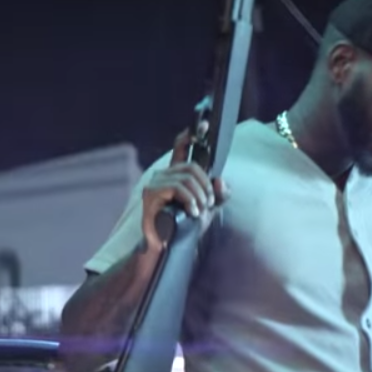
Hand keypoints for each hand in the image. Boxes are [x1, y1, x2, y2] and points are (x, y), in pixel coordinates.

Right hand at [141, 123, 229, 251]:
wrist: (167, 247)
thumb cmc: (184, 227)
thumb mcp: (207, 209)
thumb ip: (218, 195)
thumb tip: (220, 181)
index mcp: (175, 175)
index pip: (181, 148)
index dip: (190, 135)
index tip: (202, 125)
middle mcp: (163, 175)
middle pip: (192, 166)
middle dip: (206, 185)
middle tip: (209, 203)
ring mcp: (155, 183)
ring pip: (186, 178)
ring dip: (200, 196)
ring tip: (200, 211)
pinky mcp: (151, 194)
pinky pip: (177, 188)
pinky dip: (190, 200)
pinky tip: (192, 213)